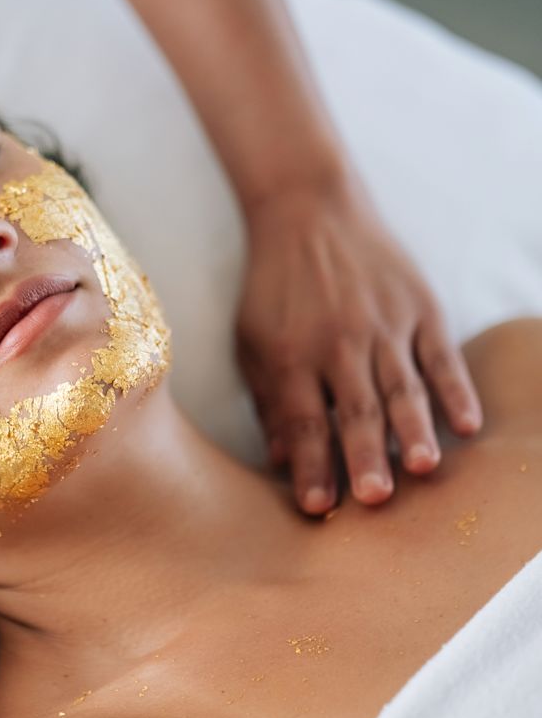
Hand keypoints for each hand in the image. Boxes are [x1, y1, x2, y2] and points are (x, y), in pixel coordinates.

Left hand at [235, 180, 482, 514]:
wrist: (307, 210)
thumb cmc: (273, 286)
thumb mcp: (252, 340)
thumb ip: (267, 399)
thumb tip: (280, 459)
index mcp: (291, 355)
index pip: (303, 421)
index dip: (310, 466)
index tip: (316, 507)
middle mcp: (337, 343)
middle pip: (353, 409)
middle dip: (362, 456)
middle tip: (373, 499)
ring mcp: (382, 324)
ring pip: (401, 386)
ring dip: (410, 430)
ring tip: (421, 469)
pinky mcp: (418, 307)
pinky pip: (441, 354)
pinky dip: (455, 389)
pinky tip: (465, 425)